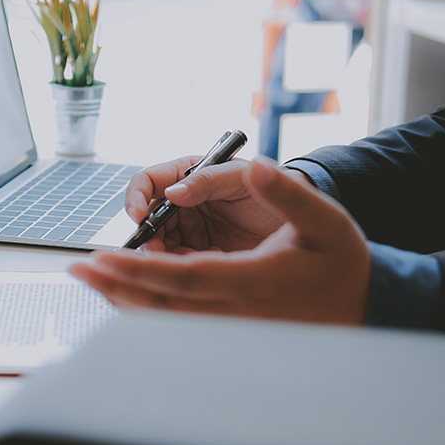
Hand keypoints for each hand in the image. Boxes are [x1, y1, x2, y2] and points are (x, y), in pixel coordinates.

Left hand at [71, 158, 370, 324]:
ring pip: (165, 320)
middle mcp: (235, 312)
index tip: (101, 257)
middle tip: (76, 271)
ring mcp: (231, 327)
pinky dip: (146, 310)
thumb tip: (255, 166)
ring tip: (92, 281)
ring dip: (124, 301)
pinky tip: (126, 295)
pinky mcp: (230, 330)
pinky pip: (177, 323)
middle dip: (114, 288)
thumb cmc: (342, 260)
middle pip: (161, 307)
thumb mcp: (324, 217)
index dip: (136, 269)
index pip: (180, 277)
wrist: (366, 305)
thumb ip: (287, 192)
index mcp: (252, 283)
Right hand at [125, 155, 310, 252]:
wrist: (306, 218)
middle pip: (148, 219)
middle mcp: (185, 202)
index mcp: (190, 175)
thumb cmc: (278, 186)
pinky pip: (182, 265)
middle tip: (158, 251)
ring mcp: (192, 230)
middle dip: (148, 235)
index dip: (137, 198)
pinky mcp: (202, 254)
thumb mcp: (243, 178)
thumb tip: (173, 192)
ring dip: (166, 256)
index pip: (148, 182)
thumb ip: (209, 181)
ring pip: (160, 246)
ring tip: (194, 260)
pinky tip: (212, 264)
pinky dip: (190, 268)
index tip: (138, 217)